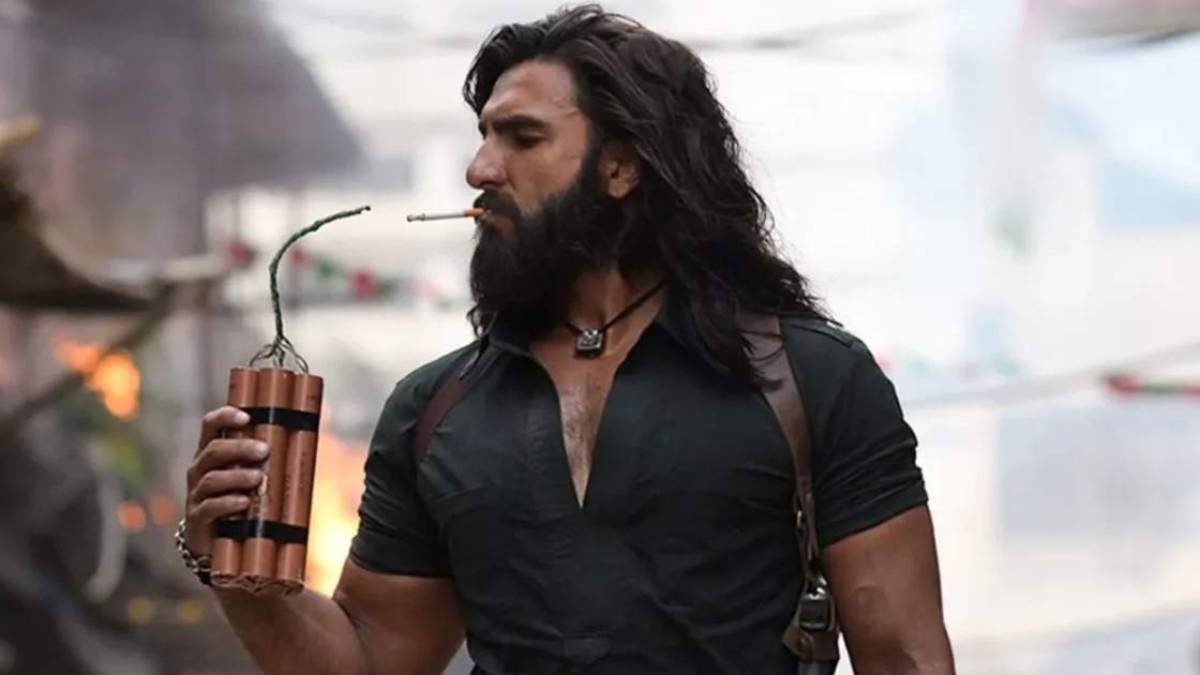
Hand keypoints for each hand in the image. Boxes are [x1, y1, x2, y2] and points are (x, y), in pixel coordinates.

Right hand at [184, 406, 267, 556]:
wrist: (216, 540)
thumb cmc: (239, 499)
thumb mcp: (250, 474)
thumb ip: (265, 459)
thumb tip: (306, 441)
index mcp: (212, 453)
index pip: (210, 426)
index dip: (225, 417)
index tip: (247, 417)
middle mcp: (200, 469)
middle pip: (214, 451)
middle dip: (239, 448)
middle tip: (264, 450)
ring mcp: (196, 493)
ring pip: (212, 479)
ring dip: (237, 476)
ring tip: (259, 477)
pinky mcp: (197, 517)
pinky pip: (209, 507)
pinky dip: (227, 503)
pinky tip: (243, 502)